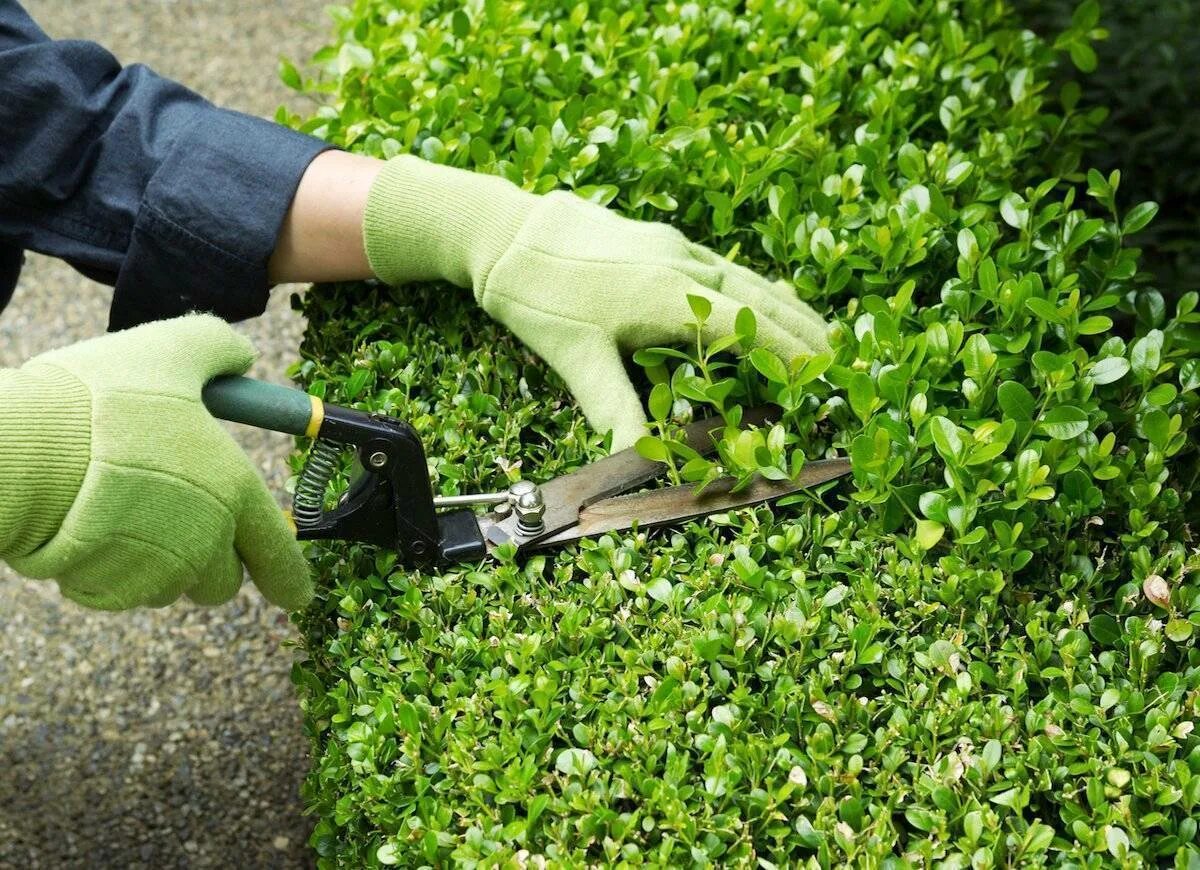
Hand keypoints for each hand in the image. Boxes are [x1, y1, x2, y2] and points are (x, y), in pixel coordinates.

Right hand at [0, 315, 311, 610]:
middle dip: (209, 562)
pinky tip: (85, 527)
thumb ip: (217, 350)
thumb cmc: (102, 400)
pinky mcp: (105, 590)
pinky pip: (117, 588)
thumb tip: (239, 357)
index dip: (289, 577)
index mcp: (235, 494)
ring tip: (120, 510)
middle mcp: (205, 544)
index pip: (280, 556)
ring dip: (156, 562)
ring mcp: (155, 574)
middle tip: (175, 519)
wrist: (21, 451)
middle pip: (222, 580)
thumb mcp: (173, 350)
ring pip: (170, 586)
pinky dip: (108, 567)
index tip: (294, 595)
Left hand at [362, 156, 829, 449]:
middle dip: (806, 333)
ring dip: (787, 308)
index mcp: (670, 297)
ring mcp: (675, 247)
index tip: (824, 381)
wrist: (504, 229)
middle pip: (762, 302)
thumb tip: (639, 462)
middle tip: (846, 361)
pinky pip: (725, 266)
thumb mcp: (575, 358)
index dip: (790, 358)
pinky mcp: (662, 239)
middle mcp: (684, 266)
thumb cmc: (537, 295)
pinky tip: (761, 297)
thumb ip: (613, 408)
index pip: (748, 332)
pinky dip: (755, 288)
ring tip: (822, 332)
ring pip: (748, 280)